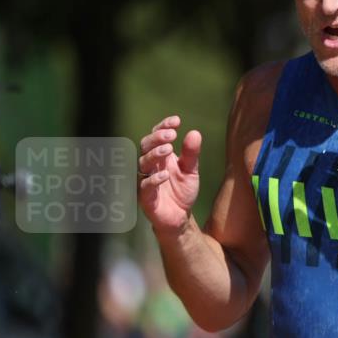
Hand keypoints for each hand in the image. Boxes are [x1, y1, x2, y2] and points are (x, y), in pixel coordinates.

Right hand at [138, 115, 201, 233]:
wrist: (180, 216)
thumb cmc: (182, 191)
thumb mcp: (191, 170)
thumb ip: (191, 153)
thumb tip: (194, 133)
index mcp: (160, 157)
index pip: (156, 136)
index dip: (163, 127)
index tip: (176, 121)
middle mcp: (150, 166)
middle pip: (145, 146)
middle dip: (157, 138)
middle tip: (171, 135)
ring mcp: (146, 179)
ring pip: (143, 163)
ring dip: (155, 155)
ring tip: (169, 149)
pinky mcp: (145, 196)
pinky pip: (145, 185)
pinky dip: (154, 179)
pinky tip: (165, 174)